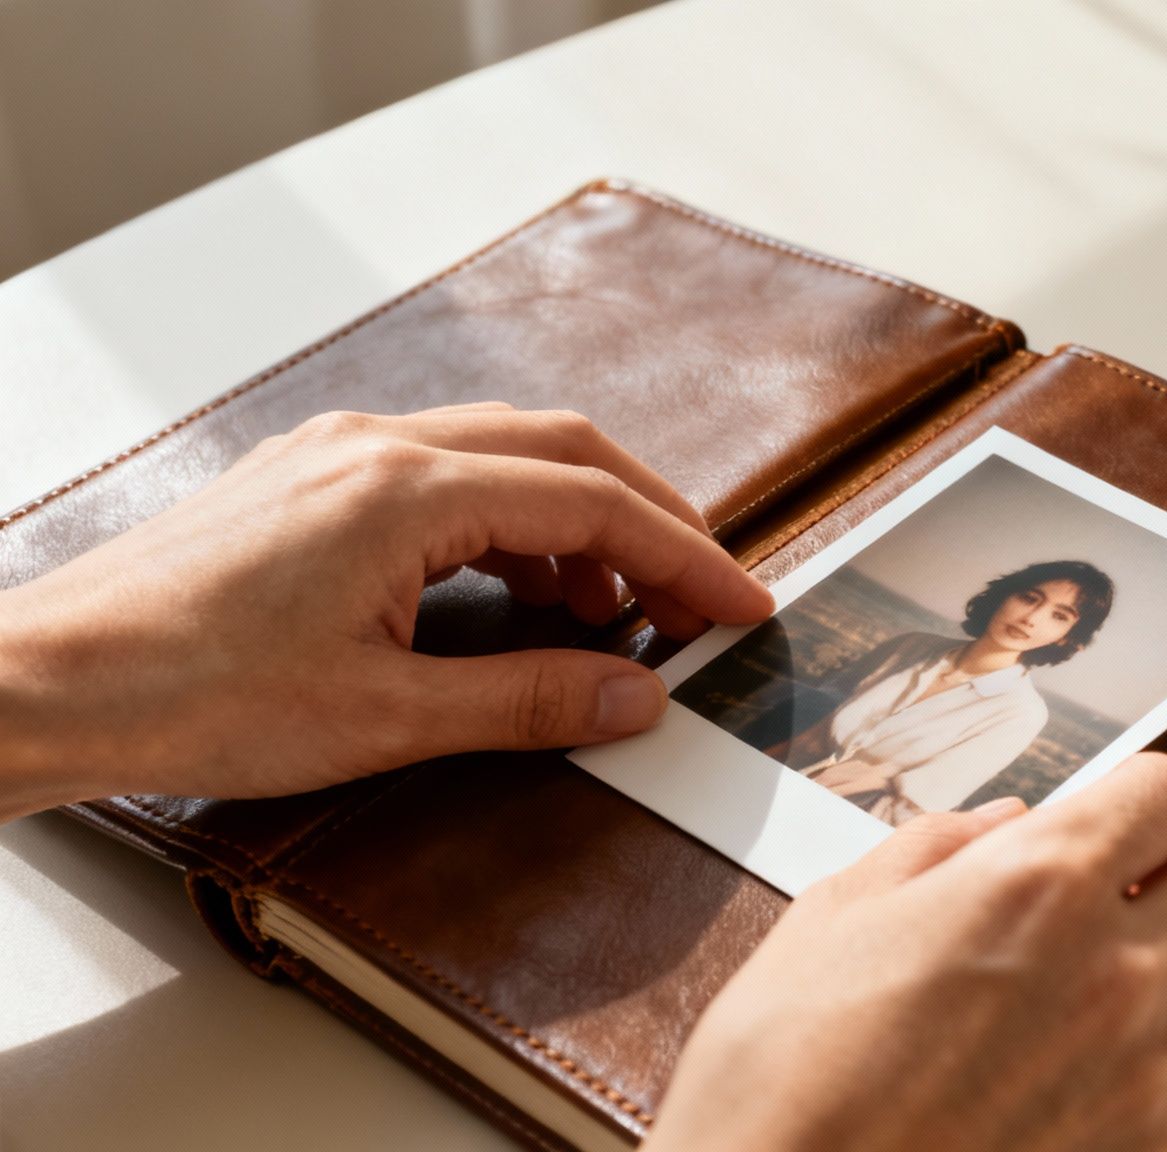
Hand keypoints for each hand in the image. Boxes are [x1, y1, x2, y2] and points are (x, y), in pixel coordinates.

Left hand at [0, 404, 773, 818]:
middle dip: (651, 521)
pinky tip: (521, 587)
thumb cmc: (186, 694)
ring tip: (614, 609)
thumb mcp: (386, 717)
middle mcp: (377, 448)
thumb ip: (529, 697)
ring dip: (581, 521)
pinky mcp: (313, 481)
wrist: (53, 685)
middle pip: (565, 451)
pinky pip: (449, 474)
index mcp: (404, 490)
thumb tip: (633, 694)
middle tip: (701, 595)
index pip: (593, 502)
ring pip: (508, 455)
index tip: (740, 603)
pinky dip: (513, 522)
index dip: (685, 556)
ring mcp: (340, 455)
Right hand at [652, 752, 1166, 1151]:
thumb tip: (1002, 826)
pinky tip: (1090, 1082)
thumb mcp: (834, 916)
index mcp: (1040, 885)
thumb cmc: (782, 1078)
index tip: (1113, 821)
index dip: (1142, 801)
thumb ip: (935, 849)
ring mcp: (1142, 1078)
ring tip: (1098, 1000)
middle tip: (1108, 904)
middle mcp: (1116, 973)